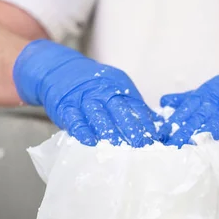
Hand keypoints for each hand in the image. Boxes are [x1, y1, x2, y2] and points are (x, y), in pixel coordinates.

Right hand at [13, 39, 159, 146]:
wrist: (60, 70)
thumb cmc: (93, 86)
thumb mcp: (116, 88)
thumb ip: (134, 107)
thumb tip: (158, 127)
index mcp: (118, 87)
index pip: (136, 106)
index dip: (146, 124)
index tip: (154, 140)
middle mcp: (101, 91)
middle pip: (119, 112)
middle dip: (131, 130)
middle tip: (141, 147)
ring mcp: (82, 99)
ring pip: (98, 116)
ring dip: (109, 133)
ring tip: (119, 148)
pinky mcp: (65, 107)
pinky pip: (74, 120)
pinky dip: (82, 131)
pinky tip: (90, 142)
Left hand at [159, 61, 218, 146]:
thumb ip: (200, 102)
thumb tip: (169, 104)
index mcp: (211, 91)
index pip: (185, 107)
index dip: (170, 124)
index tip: (154, 140)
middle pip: (192, 113)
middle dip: (175, 131)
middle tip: (159, 149)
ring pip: (209, 115)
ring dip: (191, 132)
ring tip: (176, 148)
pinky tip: (208, 139)